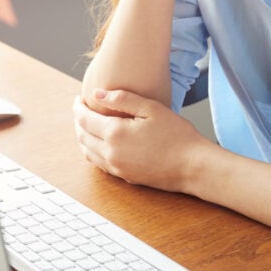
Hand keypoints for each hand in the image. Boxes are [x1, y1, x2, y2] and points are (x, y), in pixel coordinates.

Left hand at [72, 88, 210, 191]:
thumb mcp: (151, 109)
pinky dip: (93, 151)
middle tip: (81, 109)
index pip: (84, 119)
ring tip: (88, 125)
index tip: (78, 98)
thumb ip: (122, 99)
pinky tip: (101, 143)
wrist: (192, 166)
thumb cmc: (177, 135)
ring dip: (83, 137)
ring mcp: (117, 167)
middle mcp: (110, 153)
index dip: (78, 107)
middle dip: (78, 121)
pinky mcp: (124, 176)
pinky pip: (99, 163)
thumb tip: (97, 93)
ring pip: (87, 152)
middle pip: (82, 136)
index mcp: (114, 133)